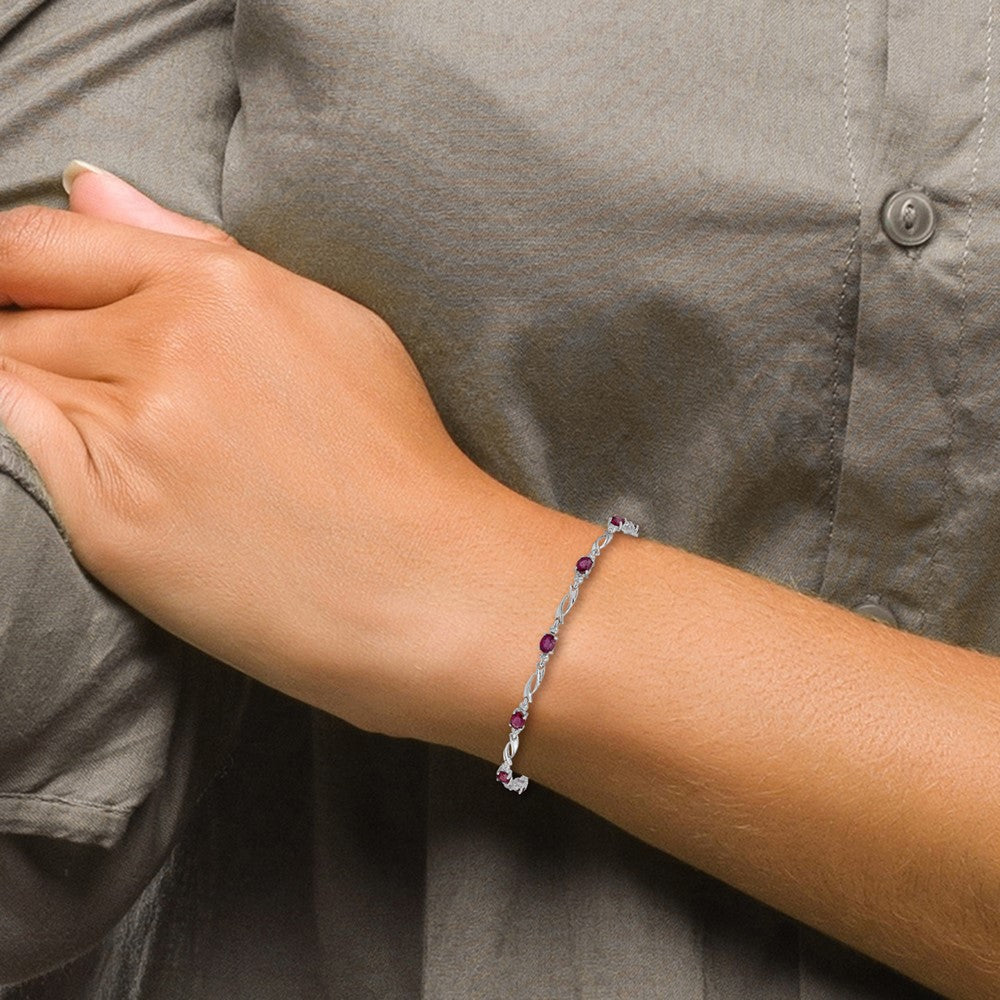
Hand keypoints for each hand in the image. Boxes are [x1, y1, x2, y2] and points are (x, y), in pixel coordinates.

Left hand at [0, 166, 497, 737]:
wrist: (429, 587)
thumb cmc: (397, 459)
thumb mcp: (329, 323)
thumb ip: (195, 249)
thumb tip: (91, 189)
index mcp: (223, 289)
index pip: (41, 242)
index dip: (10, 267)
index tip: (19, 295)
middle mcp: (168, 348)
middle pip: (16, 315)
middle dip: (30, 339)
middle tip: (106, 391)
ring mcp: (133, 437)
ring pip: (11, 382)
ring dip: (43, 400)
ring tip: (139, 443)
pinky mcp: (109, 524)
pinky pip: (23, 457)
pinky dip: (41, 453)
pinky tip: (124, 478)